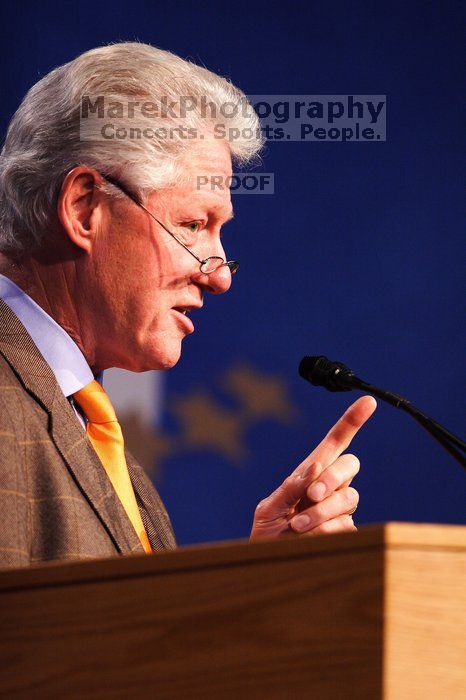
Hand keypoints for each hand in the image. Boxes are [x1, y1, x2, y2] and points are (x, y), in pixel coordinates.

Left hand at [250, 396, 376, 539]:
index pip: (336, 442)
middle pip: (350, 465)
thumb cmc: (267, 532)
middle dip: (332, 478)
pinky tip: (307, 538)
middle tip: (311, 496)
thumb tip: (315, 468)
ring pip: (348, 497)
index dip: (352, 421)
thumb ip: (290, 487)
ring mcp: (340, 509)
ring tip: (297, 526)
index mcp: (310, 472)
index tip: (368, 401)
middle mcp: (330, 486)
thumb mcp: (269, 507)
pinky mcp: (346, 531)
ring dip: (321, 512)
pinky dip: (323, 531)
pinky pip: (346, 525)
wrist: (268, 564)